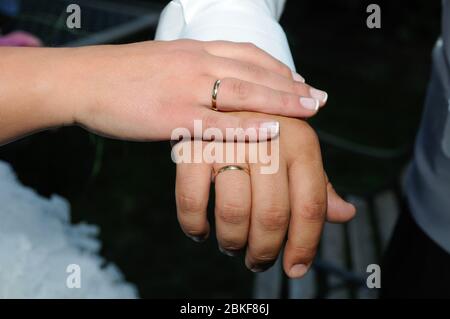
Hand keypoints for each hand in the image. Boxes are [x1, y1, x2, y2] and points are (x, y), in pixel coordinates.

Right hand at [57, 40, 326, 140]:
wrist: (81, 80)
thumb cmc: (119, 77)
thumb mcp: (162, 64)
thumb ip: (190, 72)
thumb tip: (211, 86)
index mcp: (194, 50)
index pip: (247, 54)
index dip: (278, 68)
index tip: (299, 81)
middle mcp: (196, 63)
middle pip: (255, 70)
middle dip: (291, 84)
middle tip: (318, 98)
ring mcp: (187, 88)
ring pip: (245, 91)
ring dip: (283, 99)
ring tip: (311, 109)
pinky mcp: (173, 115)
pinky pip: (219, 121)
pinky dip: (250, 125)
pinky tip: (275, 128)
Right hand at [173, 113, 354, 277]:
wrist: (221, 100)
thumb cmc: (266, 134)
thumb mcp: (297, 152)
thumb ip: (317, 186)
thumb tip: (345, 214)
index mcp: (301, 142)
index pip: (310, 206)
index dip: (305, 245)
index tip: (295, 268)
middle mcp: (267, 139)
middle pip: (272, 216)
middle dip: (265, 251)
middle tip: (258, 261)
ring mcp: (227, 141)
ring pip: (233, 213)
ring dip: (233, 242)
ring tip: (233, 245)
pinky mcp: (191, 147)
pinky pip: (191, 202)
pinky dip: (195, 226)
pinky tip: (202, 232)